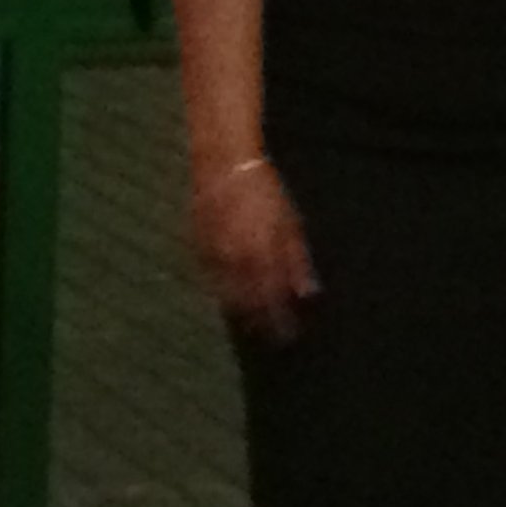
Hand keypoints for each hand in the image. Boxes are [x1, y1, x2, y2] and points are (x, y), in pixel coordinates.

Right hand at [190, 161, 317, 343]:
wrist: (224, 167)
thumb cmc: (265, 191)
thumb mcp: (290, 222)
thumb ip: (296, 259)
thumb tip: (307, 293)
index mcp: (261, 253)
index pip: (272, 299)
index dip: (280, 320)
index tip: (290, 336)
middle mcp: (235, 261)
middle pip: (249, 303)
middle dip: (261, 323)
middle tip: (273, 339)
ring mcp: (213, 257)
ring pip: (227, 297)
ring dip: (242, 313)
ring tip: (254, 327)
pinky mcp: (198, 250)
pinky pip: (211, 281)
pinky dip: (223, 294)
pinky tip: (232, 301)